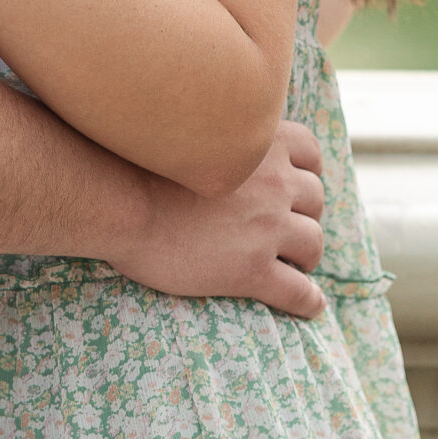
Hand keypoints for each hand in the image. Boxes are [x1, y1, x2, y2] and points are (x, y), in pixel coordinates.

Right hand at [109, 121, 326, 317]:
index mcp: (260, 145)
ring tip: (297, 264)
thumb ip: (218, 135)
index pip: (309, 152)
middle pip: (314, 199)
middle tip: (289, 228)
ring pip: (312, 244)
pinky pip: (298, 291)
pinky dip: (309, 300)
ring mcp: (267, 229)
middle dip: (306, 213)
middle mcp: (275, 184)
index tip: (297, 183)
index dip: (307, 170)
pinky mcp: (253, 270)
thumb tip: (216, 139)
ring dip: (307, 255)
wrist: (123, 205)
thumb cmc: (138, 165)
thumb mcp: (190, 132)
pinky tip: (310, 306)